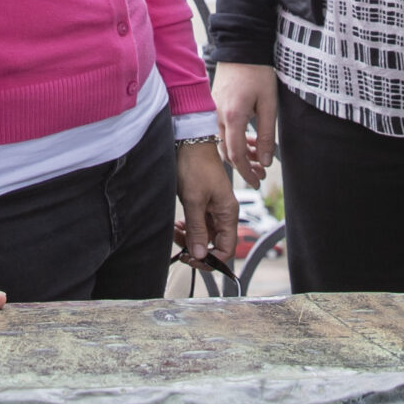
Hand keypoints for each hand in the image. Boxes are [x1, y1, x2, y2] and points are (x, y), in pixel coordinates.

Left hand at [170, 139, 240, 272]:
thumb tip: (199, 254)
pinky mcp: (203, 204)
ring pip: (204, 236)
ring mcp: (213, 209)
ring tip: (175, 233)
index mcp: (228, 213)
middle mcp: (223, 213)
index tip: (193, 259)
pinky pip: (198, 224)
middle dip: (196, 249)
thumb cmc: (196, 165)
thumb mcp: (194, 200)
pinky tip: (177, 225)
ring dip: (189, 238)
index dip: (211, 259)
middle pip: (214, 244)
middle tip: (180, 249)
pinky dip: (187, 228)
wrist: (189, 143)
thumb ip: (197, 229)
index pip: (226, 249)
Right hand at [212, 63, 277, 184]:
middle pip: (227, 152)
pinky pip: (221, 130)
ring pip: (223, 142)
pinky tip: (248, 139)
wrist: (241, 47)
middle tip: (260, 173)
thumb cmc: (257, 72)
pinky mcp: (212, 106)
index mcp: (232, 117)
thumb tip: (265, 161)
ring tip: (257, 156)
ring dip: (239, 153)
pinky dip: (233, 139)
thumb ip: (267, 135)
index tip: (257, 181)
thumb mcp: (269, 104)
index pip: (235, 156)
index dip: (246, 172)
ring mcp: (212, 111)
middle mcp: (217, 116)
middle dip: (244, 166)